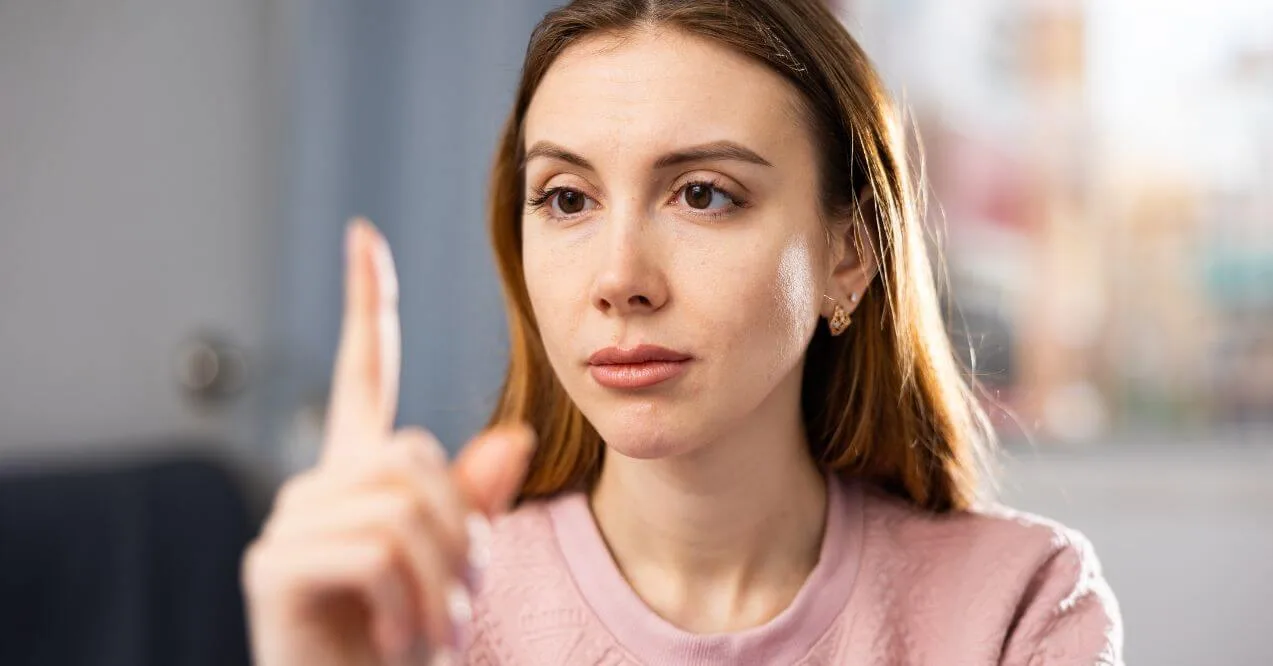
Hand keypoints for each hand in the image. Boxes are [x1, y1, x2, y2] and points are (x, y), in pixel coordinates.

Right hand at [241, 219, 534, 665]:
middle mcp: (317, 485)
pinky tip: (399, 637)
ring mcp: (290, 522)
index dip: (367, 304)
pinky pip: (379, 551)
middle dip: (463, 532)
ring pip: (405, 504)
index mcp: (360, 475)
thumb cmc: (404, 639)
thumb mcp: (456, 566)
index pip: (363, 372)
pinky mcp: (274, 565)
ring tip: (433, 624)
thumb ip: (476, 502)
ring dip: (445, 576)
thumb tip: (512, 441)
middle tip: (459, 598)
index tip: (364, 235)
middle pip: (416, 454)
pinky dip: (413, 604)